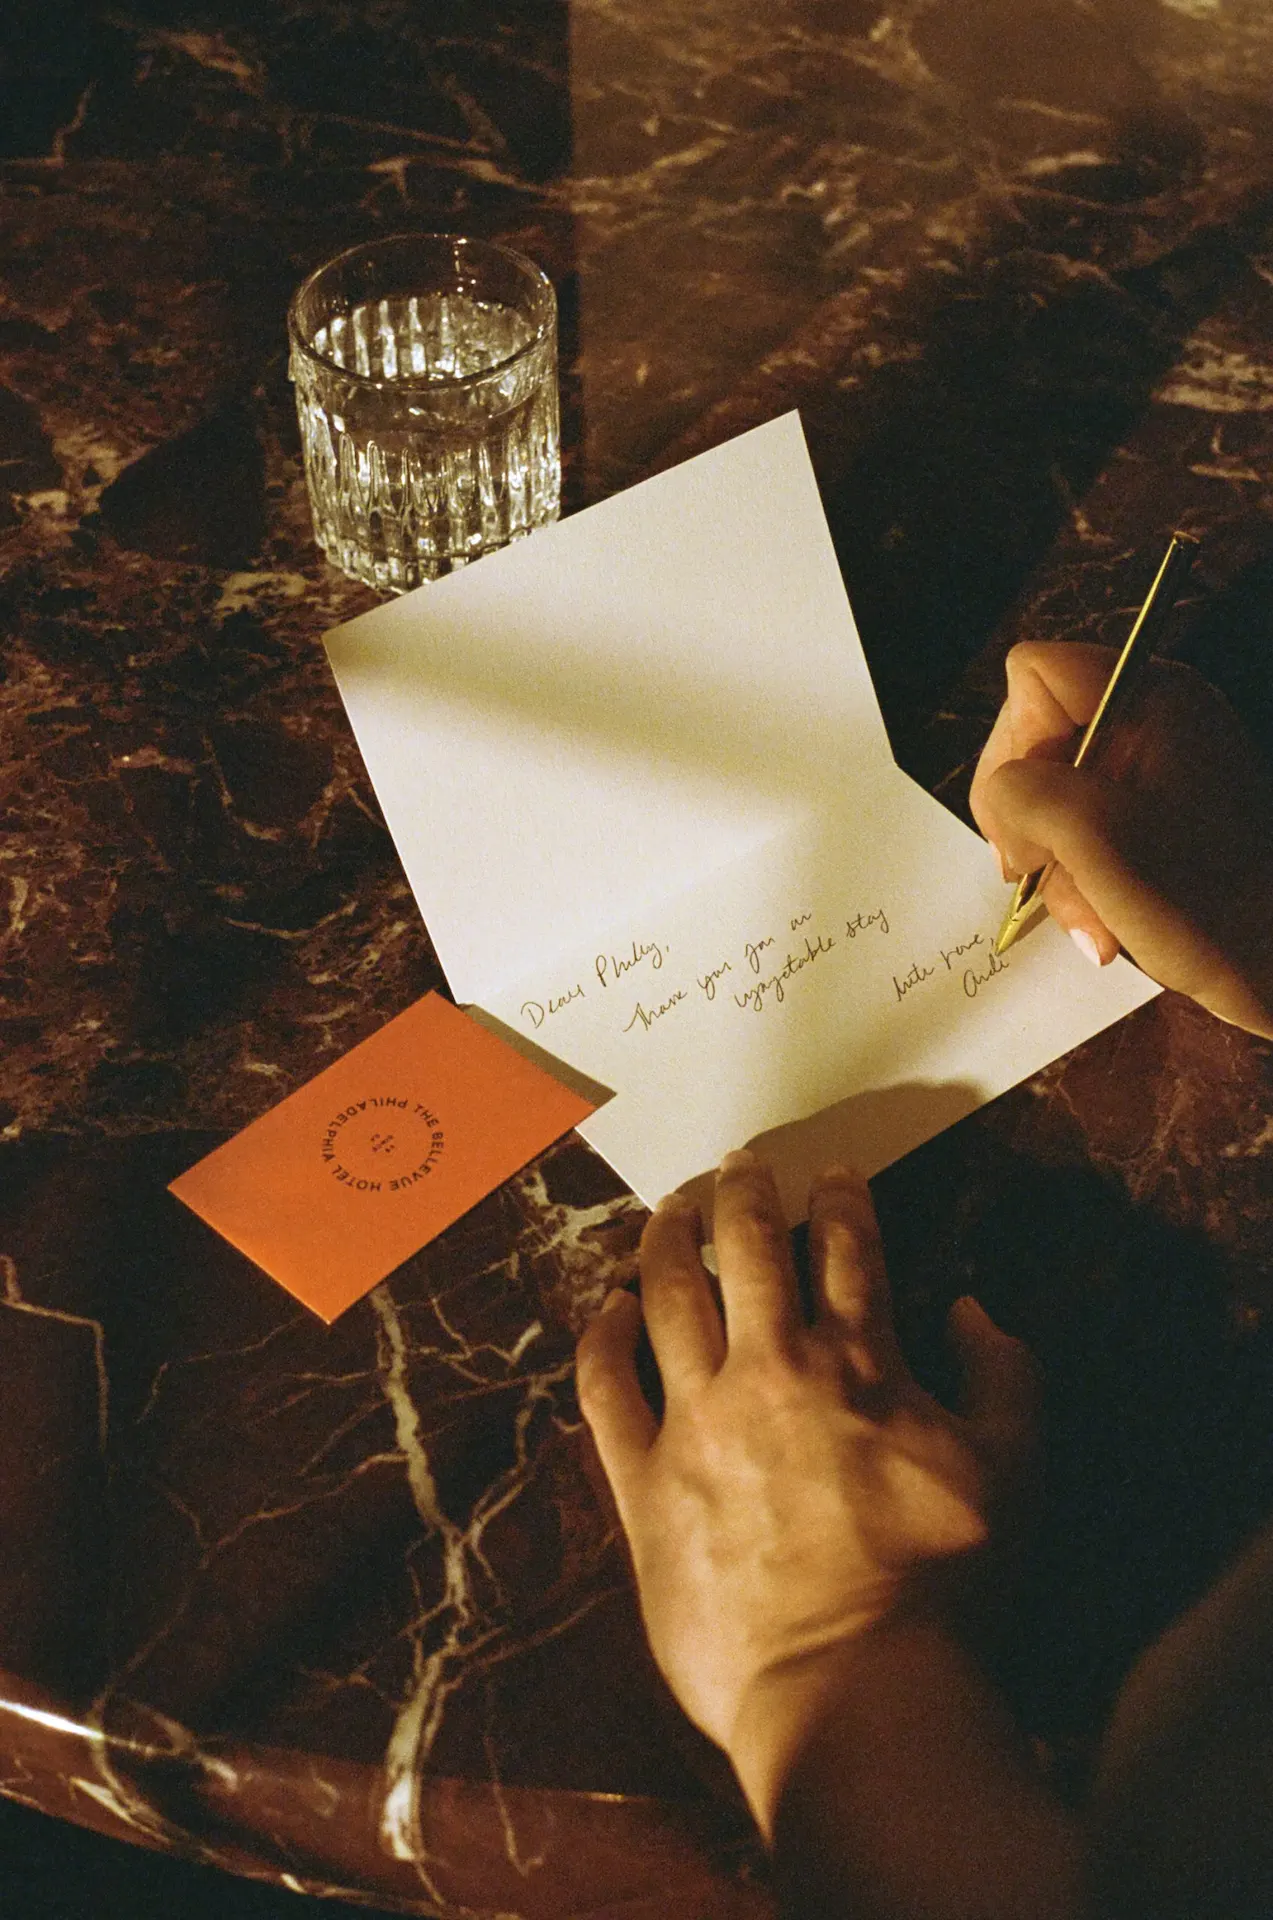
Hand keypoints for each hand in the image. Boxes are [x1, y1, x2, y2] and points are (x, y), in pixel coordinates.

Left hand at [575, 1152, 1036, 1819]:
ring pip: (668, 1294)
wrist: (855, 1691)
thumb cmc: (944, 1589)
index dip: (840, 1197)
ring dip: (668, 1237)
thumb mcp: (1015, 1473)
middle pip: (748, 1248)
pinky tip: (607, 1309)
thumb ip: (1002, 1377)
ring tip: (672, 1208)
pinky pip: (605, 1388)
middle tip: (741, 1164)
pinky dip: (602, 1336)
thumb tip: (971, 1309)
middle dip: (745, 1190)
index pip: (847, 1247)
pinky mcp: (643, 1482)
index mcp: (860, 1362)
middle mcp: (771, 1370)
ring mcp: (697, 1422)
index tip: (833, 1173)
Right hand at [970, 641, 1272, 1036]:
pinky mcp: (1152, 819)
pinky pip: (1077, 835)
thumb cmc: (1212, 906)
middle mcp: (1152, 719)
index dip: (1016, 743)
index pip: (1033, 676)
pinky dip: (1077, 882)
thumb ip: (1020, 793)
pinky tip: (1106, 922)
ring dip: (1055, 869)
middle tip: (1049, 872)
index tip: (1037, 814)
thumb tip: (1002, 807)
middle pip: (1032, 741)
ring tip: (1096, 919)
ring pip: (1047, 799)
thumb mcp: (1095, 837)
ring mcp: (1153, 770)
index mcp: (1153, 696)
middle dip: (1029, 820)